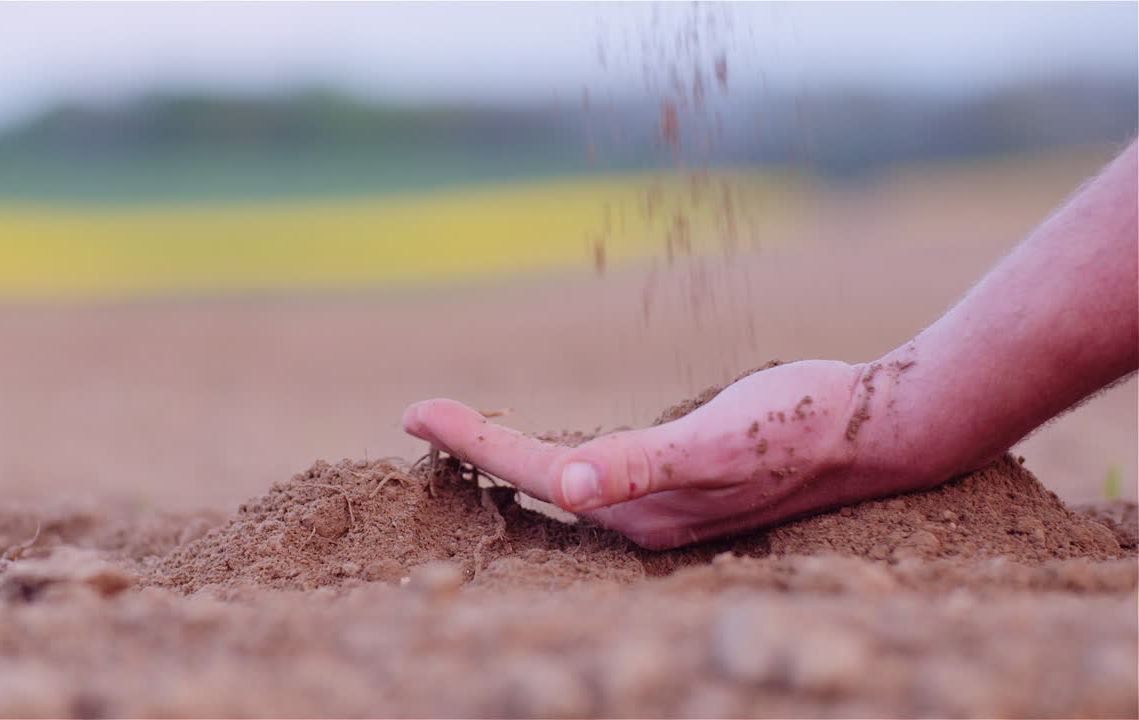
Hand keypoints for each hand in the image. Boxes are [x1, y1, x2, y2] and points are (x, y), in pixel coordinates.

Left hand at [402, 360, 871, 549]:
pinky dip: (568, 457)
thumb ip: (642, 465)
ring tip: (468, 431)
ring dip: (514, 458)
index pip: (533, 473)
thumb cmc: (801, 425)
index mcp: (640, 512)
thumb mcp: (719, 443)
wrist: (881, 431)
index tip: (412, 410)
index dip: (470, 442)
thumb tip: (571, 486)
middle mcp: (645, 522)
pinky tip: (561, 449)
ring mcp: (668, 510)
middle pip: (539, 487)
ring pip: (569, 485)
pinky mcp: (691, 489)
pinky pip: (606, 476)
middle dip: (477, 456)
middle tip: (422, 416)